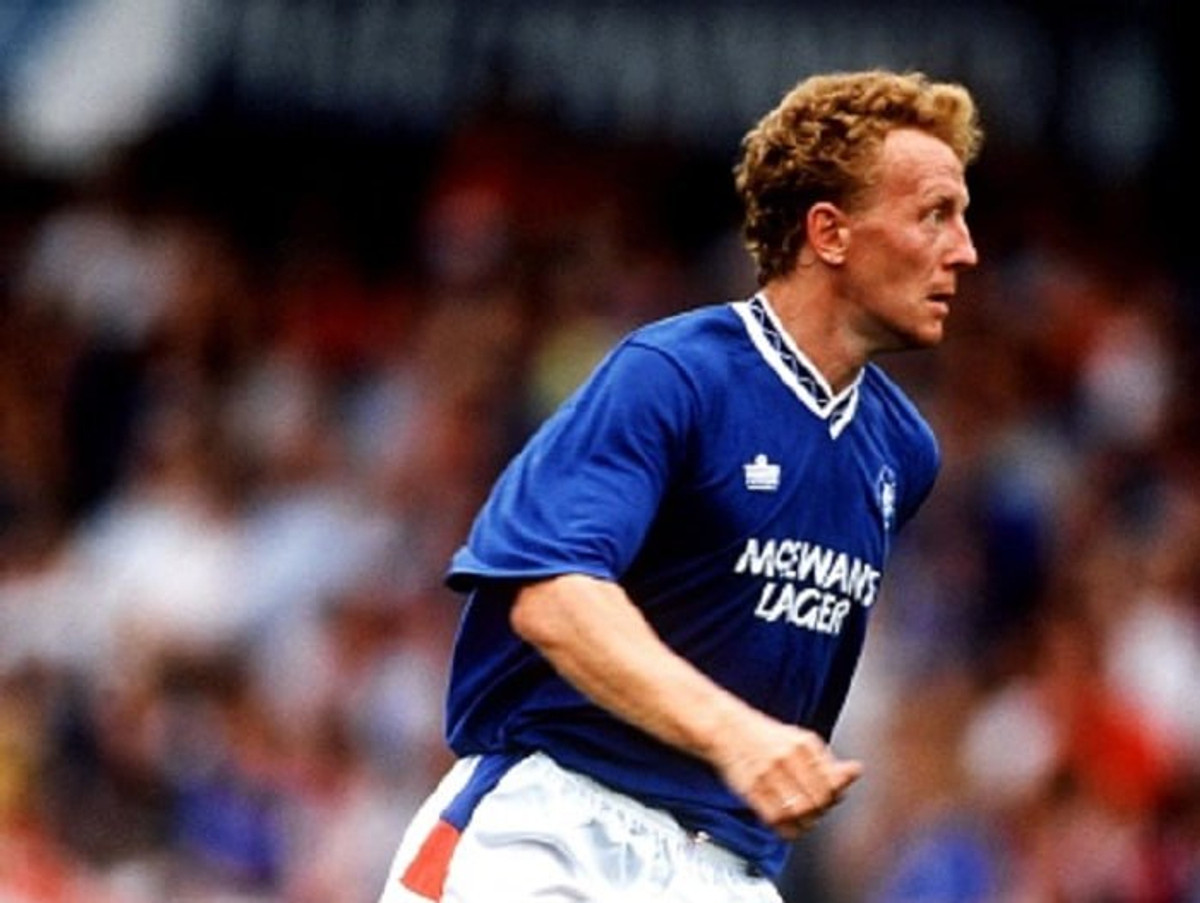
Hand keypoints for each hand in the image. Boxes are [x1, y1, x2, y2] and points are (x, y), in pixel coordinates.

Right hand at [710, 714, 861, 838]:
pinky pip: (776, 819)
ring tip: (801, 818)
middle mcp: (787, 757)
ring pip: (799, 812)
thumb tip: (856, 771)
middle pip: (818, 801)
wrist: (726, 729)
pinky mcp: (750, 788)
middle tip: (814, 811)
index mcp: (804, 743)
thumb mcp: (799, 740)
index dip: (834, 798)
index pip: (833, 784)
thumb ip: (827, 760)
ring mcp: (768, 773)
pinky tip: (787, 824)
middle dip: (820, 812)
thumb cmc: (766, 738)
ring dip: (805, 822)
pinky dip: (786, 829)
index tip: (828, 798)